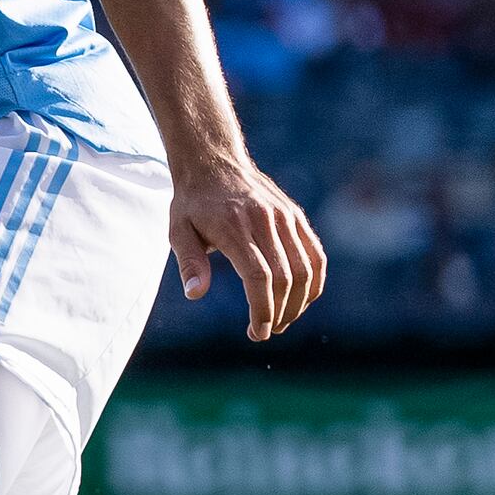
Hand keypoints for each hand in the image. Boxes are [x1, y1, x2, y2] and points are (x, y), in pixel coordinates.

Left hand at [170, 152, 326, 342]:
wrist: (214, 162)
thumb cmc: (192, 203)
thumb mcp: (178, 230)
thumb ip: (189, 263)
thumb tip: (195, 295)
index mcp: (234, 227)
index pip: (259, 277)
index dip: (263, 309)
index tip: (258, 332)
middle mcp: (264, 221)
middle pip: (286, 277)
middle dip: (280, 312)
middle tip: (266, 331)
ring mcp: (284, 218)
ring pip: (306, 269)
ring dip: (299, 302)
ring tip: (283, 320)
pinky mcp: (296, 216)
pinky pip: (315, 255)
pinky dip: (314, 282)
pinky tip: (301, 300)